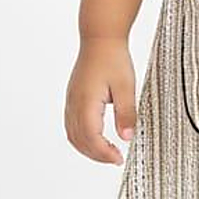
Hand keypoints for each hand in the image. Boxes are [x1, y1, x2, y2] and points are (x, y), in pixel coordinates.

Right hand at [64, 37, 138, 163]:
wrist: (100, 39)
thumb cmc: (113, 59)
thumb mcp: (126, 87)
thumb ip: (126, 113)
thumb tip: (127, 137)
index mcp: (86, 102)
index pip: (91, 138)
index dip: (104, 153)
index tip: (119, 159)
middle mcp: (74, 104)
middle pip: (79, 140)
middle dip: (96, 155)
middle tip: (115, 159)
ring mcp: (71, 101)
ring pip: (72, 135)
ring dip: (88, 148)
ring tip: (107, 153)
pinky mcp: (73, 99)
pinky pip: (71, 125)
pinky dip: (82, 138)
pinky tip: (96, 139)